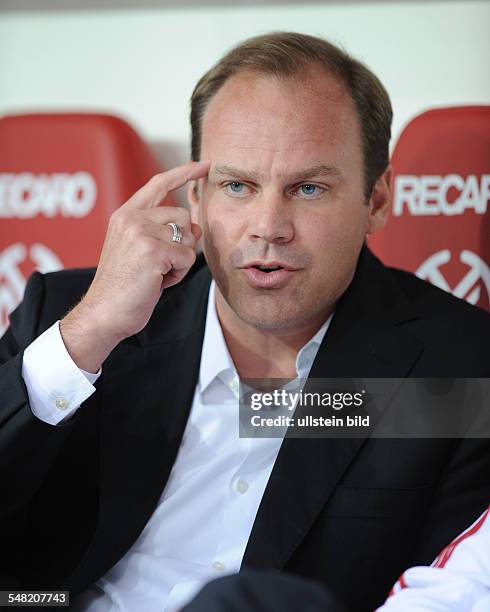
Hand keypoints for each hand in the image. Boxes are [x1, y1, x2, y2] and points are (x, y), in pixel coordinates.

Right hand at [60, 160, 209, 372]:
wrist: (104, 313)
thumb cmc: (124, 287)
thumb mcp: (141, 252)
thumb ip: (165, 233)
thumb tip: (198, 226)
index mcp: (125, 215)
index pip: (159, 183)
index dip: (184, 172)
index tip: (204, 164)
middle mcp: (131, 218)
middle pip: (184, 216)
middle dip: (182, 243)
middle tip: (161, 265)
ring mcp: (141, 233)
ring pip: (188, 238)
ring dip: (180, 261)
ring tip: (157, 274)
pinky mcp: (153, 251)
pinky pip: (187, 258)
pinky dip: (178, 275)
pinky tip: (157, 283)